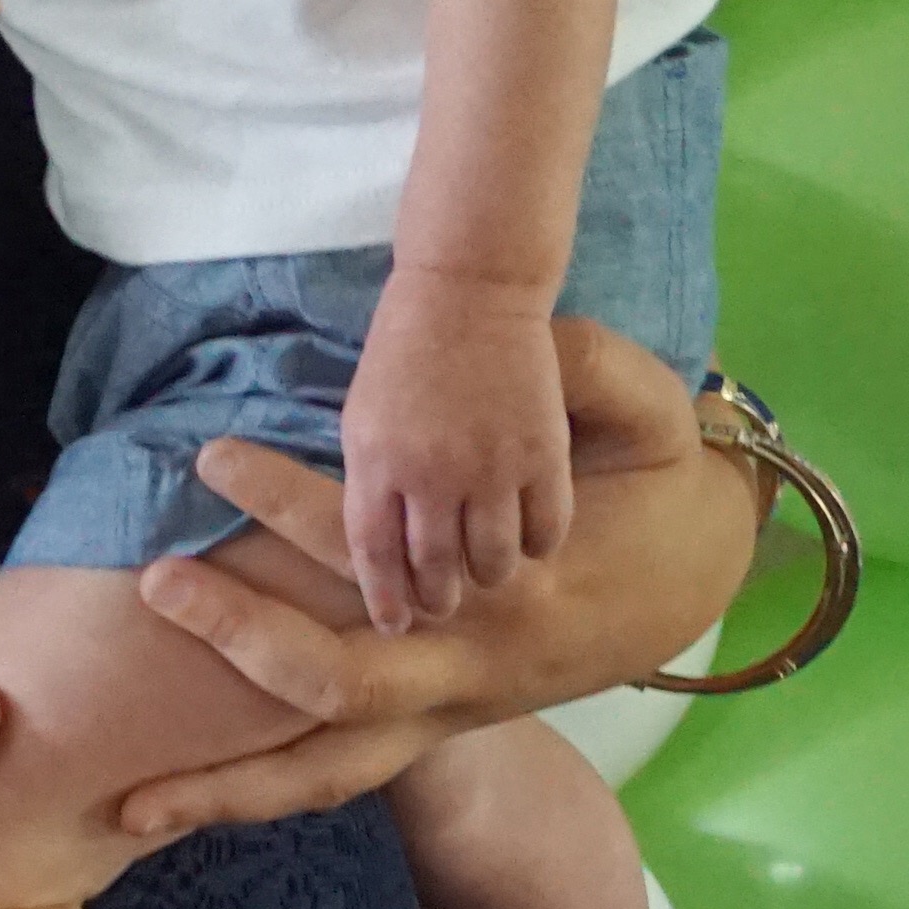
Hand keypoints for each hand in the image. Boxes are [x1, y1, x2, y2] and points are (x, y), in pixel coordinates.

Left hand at [116, 322, 748, 842]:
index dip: (291, 505)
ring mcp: (456, 713)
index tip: (212, 457)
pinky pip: (341, 774)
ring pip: (335, 774)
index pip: (376, 551)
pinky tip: (184, 801)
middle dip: (241, 638)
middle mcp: (475, 668)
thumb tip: (539, 347)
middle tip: (156, 582)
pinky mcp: (441, 725)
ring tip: (128, 805)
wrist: (702, 573)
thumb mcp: (652, 412)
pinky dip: (266, 792)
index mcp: (515, 590)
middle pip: (339, 687)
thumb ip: (595, 371)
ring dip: (233, 791)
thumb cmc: (665, 487)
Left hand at [338, 264, 578, 629]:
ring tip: (488, 575)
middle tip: (444, 606)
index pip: (374, 555)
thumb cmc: (405, 344)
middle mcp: (431, 474)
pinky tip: (532, 540)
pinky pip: (545, 529)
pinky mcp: (542, 454)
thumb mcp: (363, 415)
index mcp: (376, 462)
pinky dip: (537, 544)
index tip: (395, 622)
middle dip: (438, 599)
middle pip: (435, 570)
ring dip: (489, 576)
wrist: (469, 286)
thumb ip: (372, 481)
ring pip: (493, 561)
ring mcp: (490, 467)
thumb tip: (377, 547)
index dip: (386, 598)